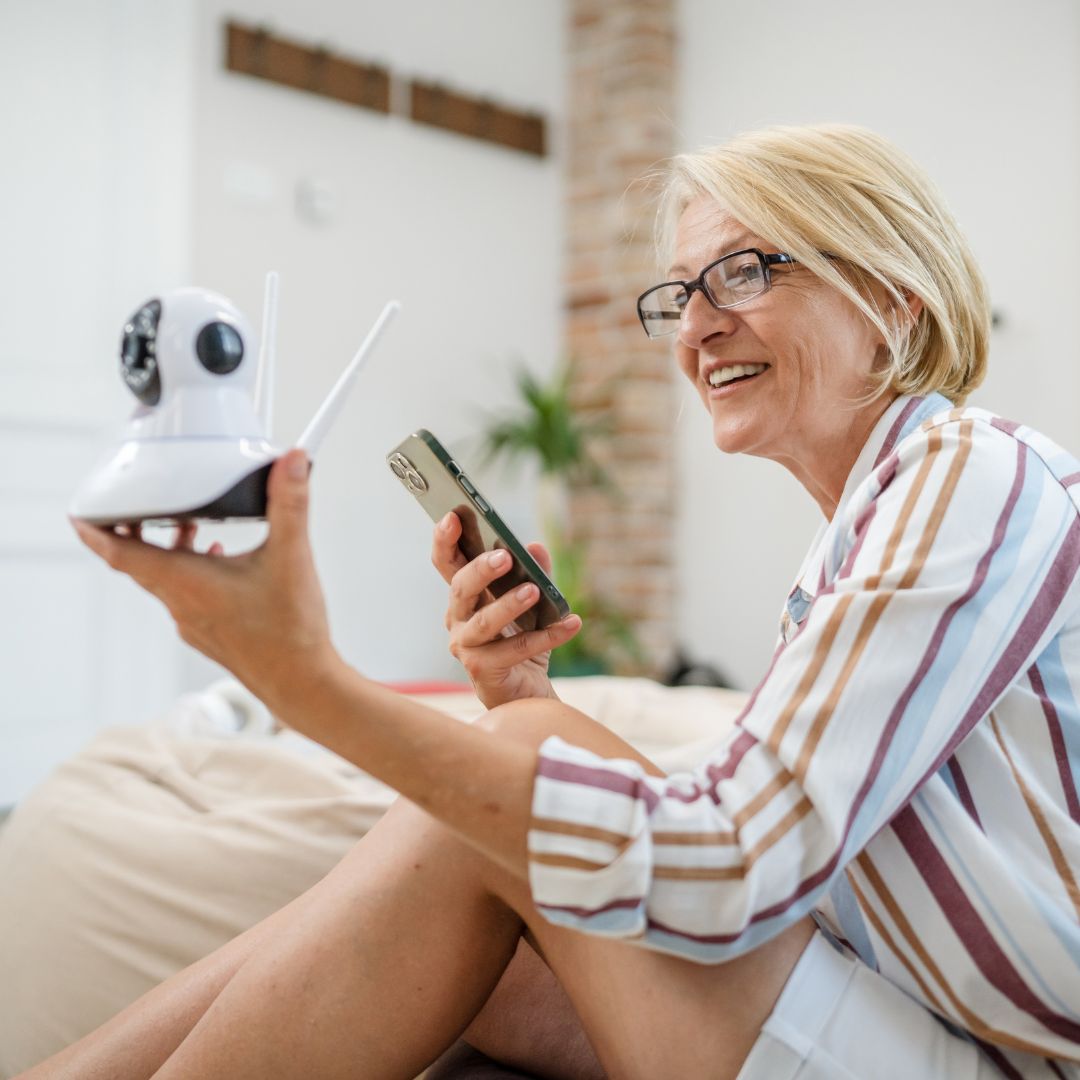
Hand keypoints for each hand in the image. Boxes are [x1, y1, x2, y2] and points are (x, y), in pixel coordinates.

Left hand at [71, 450, 337, 710]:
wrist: (301, 682)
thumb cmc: (291, 630)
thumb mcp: (291, 556)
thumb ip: (290, 504)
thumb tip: (291, 462)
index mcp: (186, 582)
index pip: (121, 554)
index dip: (95, 532)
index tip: (78, 516)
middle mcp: (181, 604)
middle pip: (139, 564)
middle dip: (136, 532)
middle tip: (139, 506)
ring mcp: (193, 624)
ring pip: (164, 581)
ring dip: (168, 552)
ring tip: (190, 529)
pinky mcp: (209, 636)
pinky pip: (185, 598)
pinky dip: (190, 574)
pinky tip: (223, 564)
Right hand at [432, 512, 581, 708]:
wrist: (526, 693)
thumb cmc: (520, 642)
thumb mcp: (532, 603)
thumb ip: (535, 573)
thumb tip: (536, 547)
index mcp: (465, 596)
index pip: (446, 563)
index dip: (444, 540)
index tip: (452, 515)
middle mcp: (458, 619)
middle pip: (461, 589)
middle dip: (481, 570)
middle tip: (505, 557)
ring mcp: (466, 647)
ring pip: (484, 622)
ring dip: (510, 604)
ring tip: (534, 590)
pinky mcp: (483, 671)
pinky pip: (514, 650)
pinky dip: (546, 636)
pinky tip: (571, 623)